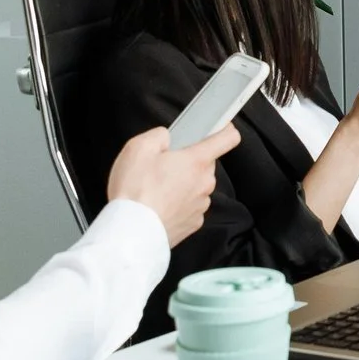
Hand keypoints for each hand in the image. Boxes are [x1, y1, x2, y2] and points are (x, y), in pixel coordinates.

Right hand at [107, 123, 237, 246]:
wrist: (130, 232)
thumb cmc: (135, 192)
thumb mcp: (138, 148)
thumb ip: (159, 135)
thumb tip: (166, 137)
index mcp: (197, 161)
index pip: (228, 138)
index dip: (224, 129)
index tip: (219, 128)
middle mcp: (205, 183)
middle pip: (205, 163)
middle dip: (188, 161)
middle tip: (163, 165)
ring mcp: (201, 205)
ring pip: (197, 186)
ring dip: (182, 184)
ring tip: (155, 188)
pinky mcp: (193, 223)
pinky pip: (190, 206)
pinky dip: (177, 204)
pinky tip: (158, 205)